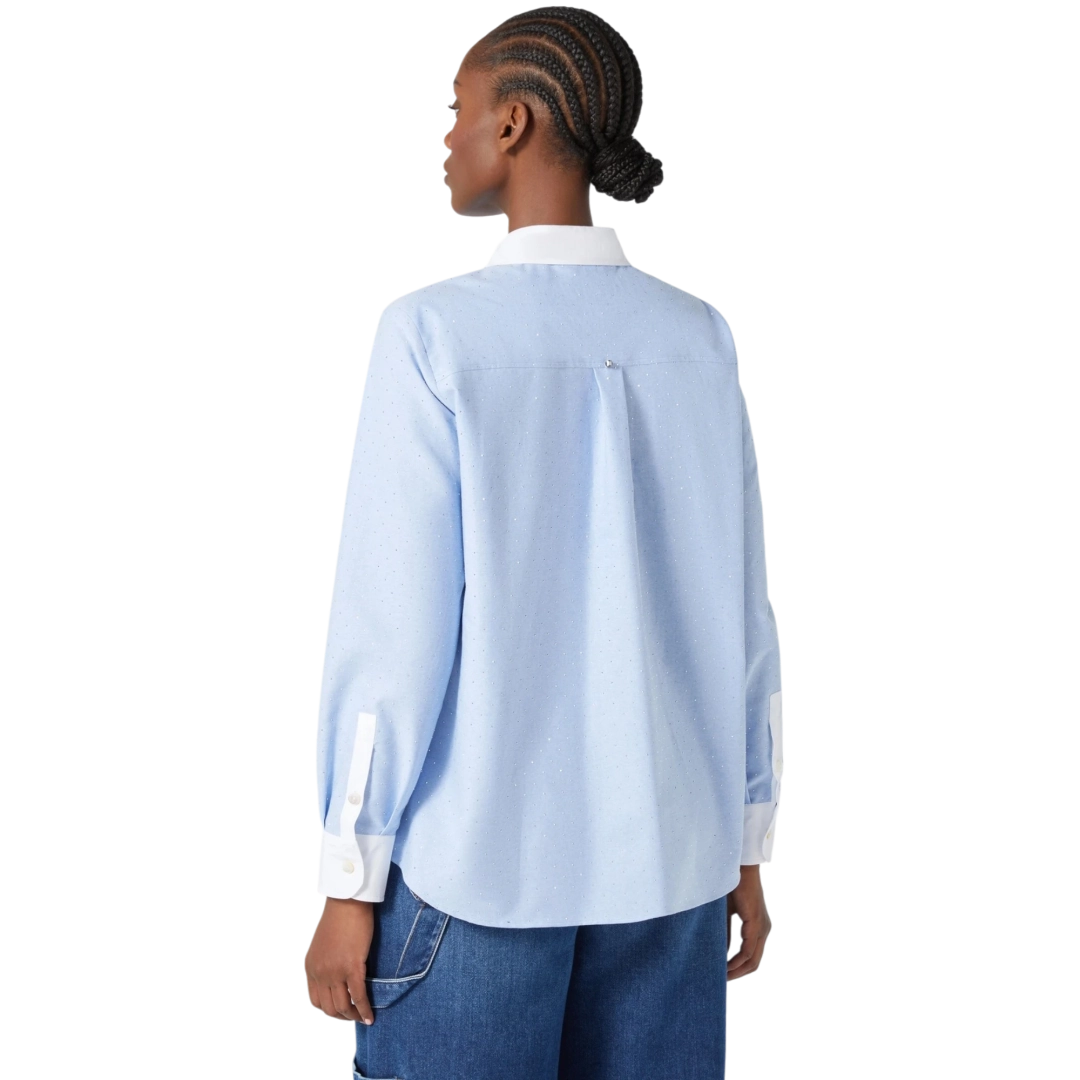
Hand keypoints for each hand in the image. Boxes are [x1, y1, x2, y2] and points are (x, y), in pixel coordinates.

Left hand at [304, 897, 376, 1023]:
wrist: (348, 902)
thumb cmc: (339, 917)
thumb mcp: (323, 944)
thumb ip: (325, 962)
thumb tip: (335, 975)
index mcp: (311, 967)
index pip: (316, 1000)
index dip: (329, 1011)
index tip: (340, 1013)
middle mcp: (320, 973)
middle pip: (329, 1007)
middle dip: (342, 1017)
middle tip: (354, 1018)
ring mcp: (335, 971)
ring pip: (343, 1006)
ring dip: (354, 1017)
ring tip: (363, 1019)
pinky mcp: (352, 967)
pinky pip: (358, 996)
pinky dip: (364, 1010)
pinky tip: (370, 1016)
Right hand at [726, 865, 770, 980]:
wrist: (735, 866)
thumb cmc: (729, 885)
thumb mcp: (724, 913)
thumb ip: (724, 931)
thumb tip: (718, 950)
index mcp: (756, 926)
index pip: (750, 955)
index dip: (737, 967)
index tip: (723, 974)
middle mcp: (763, 928)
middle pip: (752, 961)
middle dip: (737, 973)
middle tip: (722, 981)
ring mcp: (761, 927)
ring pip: (751, 959)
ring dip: (737, 970)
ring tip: (722, 977)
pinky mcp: (756, 924)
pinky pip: (747, 951)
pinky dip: (736, 961)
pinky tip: (725, 966)